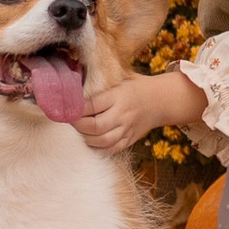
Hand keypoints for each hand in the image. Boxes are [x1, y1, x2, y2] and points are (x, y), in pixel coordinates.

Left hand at [75, 69, 201, 156]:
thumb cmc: (136, 87)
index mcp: (119, 95)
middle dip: (77, 126)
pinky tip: (90, 142)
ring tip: (78, 132)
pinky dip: (98, 148)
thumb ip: (100, 84)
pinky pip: (111, 149)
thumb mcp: (121, 79)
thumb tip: (72, 85)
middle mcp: (123, 113)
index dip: (75, 109)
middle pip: (95, 126)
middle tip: (69, 121)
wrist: (163, 100)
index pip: (91, 105)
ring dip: (85, 138)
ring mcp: (128, 128)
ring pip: (101, 141)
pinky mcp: (130, 139)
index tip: (66, 108)